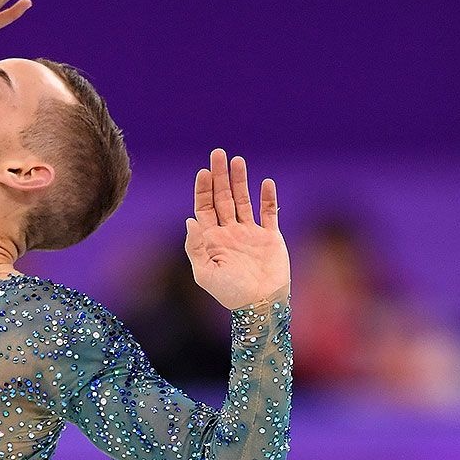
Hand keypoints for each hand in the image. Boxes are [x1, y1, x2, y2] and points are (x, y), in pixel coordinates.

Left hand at [185, 151, 290, 311]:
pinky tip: (266, 183)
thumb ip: (195, 247)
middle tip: (218, 153)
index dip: (203, 190)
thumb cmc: (230, 294)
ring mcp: (250, 233)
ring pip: (244, 200)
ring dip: (241, 181)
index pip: (204, 208)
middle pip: (223, 198)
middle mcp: (230, 233)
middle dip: (220, 176)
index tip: (204, 172)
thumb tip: (190, 220)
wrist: (260, 305)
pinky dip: (268, 198)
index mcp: (212, 240)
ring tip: (238, 161)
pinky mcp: (270, 237)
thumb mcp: (205, 273)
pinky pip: (269, 213)